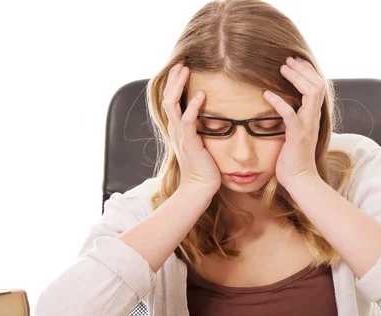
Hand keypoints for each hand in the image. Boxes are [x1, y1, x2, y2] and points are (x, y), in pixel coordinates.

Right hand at [162, 63, 220, 193]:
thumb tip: (212, 115)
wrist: (199, 188)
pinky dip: (193, 106)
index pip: (171, 100)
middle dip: (174, 78)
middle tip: (181, 61)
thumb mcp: (202, 143)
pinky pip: (187, 121)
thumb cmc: (204, 167)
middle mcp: (175, 130)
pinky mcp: (188, 143)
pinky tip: (201, 94)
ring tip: (186, 69)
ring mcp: (180, 136)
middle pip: (167, 97)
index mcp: (177, 129)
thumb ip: (202, 128)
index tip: (182, 67)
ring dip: (178, 85)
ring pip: (172, 104)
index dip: (174, 83)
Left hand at [263, 57, 324, 189]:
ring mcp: (307, 126)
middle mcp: (313, 118)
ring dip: (296, 78)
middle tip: (287, 60)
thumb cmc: (293, 158)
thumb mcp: (296, 132)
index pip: (318, 86)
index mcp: (313, 116)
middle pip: (317, 84)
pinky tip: (267, 94)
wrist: (300, 179)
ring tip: (282, 69)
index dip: (307, 71)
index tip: (294, 62)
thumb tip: (286, 104)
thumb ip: (295, 117)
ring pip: (310, 93)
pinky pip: (291, 114)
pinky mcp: (297, 136)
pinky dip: (279, 102)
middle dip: (302, 69)